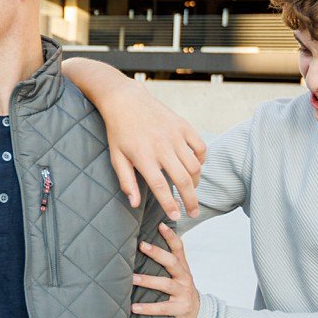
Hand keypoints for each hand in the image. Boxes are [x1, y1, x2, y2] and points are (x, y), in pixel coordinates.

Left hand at [98, 83, 206, 218]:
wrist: (125, 100)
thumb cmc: (118, 132)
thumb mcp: (116, 157)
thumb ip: (126, 181)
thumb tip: (135, 204)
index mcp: (142, 156)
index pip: (160, 186)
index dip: (170, 204)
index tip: (176, 217)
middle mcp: (161, 146)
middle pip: (183, 180)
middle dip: (191, 201)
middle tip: (193, 213)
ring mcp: (175, 135)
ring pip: (195, 166)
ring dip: (196, 182)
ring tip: (191, 191)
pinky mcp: (183, 125)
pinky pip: (200, 147)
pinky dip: (201, 160)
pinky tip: (195, 167)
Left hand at [131, 222, 200, 317]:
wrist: (197, 315)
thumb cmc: (180, 292)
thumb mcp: (177, 276)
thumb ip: (165, 263)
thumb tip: (142, 244)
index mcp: (182, 268)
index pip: (178, 248)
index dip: (171, 236)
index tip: (161, 225)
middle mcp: (184, 278)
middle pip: (172, 262)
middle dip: (158, 253)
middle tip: (142, 245)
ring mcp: (183, 293)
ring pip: (165, 284)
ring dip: (147, 280)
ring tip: (131, 278)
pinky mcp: (180, 309)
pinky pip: (162, 308)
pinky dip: (148, 308)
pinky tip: (134, 307)